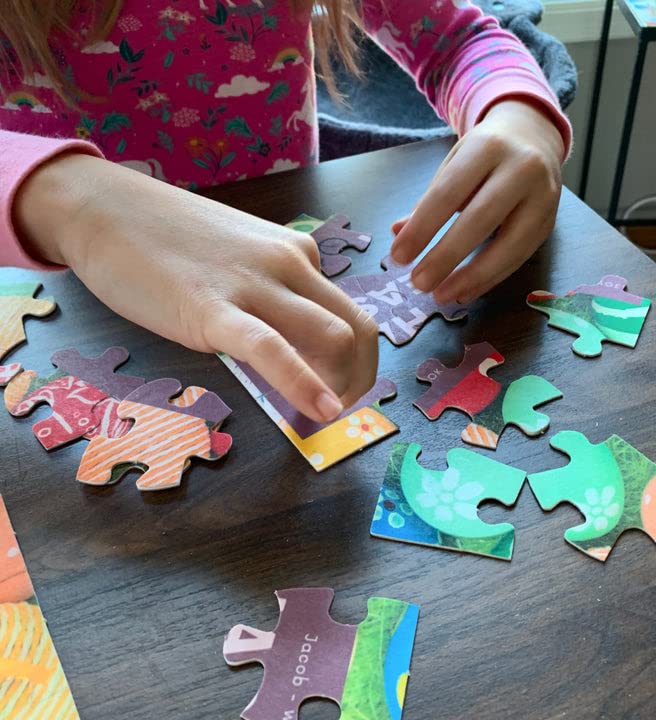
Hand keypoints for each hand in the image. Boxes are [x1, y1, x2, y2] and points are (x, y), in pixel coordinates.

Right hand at [14, 154, 377, 423]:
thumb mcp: (241, 260)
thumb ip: (272, 292)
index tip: (338, 388)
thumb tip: (291, 340)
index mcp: (297, 254)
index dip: (354, 360)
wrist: (104, 210)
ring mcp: (255, 285)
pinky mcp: (214, 309)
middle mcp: (291, 264)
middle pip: (359, 328)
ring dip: (343, 386)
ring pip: (334, 337)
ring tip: (322, 415)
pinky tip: (319, 412)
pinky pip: (272, 350)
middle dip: (361, 379)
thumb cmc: (170, 239)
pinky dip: (304, 384)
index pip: (349, 312)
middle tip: (340, 409)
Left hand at [390, 100, 563, 302]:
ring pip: (508, 245)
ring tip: (440, 295)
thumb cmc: (483, 155)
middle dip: (446, 256)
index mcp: (487, 147)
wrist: (534, 137)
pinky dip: (489, 279)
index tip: (398, 256)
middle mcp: (522, 168)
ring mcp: (543, 197)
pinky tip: (464, 292)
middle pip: (480, 219)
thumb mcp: (454, 166)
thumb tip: (398, 233)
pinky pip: (519, 258)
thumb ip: (428, 201)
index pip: (449, 192)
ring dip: (471, 276)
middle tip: (418, 283)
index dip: (422, 228)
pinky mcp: (550, 223)